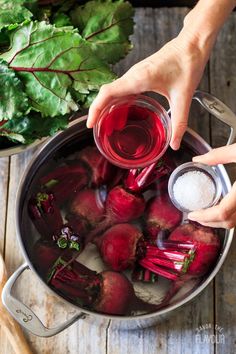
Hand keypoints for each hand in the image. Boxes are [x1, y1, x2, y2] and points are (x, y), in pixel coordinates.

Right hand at [87, 30, 211, 149]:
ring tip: (107, 124)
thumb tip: (174, 144)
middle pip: (106, 93)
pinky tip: (123, 112)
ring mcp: (135, 74)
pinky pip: (122, 88)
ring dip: (106, 106)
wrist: (192, 44)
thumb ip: (179, 122)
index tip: (90, 124)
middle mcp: (132, 75)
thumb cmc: (187, 64)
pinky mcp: (140, 74)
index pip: (107, 93)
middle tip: (98, 130)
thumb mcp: (183, 97)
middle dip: (98, 111)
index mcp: (138, 79)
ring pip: (113, 90)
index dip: (95, 108)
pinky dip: (117, 101)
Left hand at [188, 144, 235, 228]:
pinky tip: (223, 208)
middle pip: (228, 222)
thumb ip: (218, 155)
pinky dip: (230, 217)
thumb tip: (199, 159)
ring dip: (219, 222)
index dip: (205, 217)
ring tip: (206, 214)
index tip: (192, 214)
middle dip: (209, 222)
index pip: (221, 212)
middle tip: (196, 217)